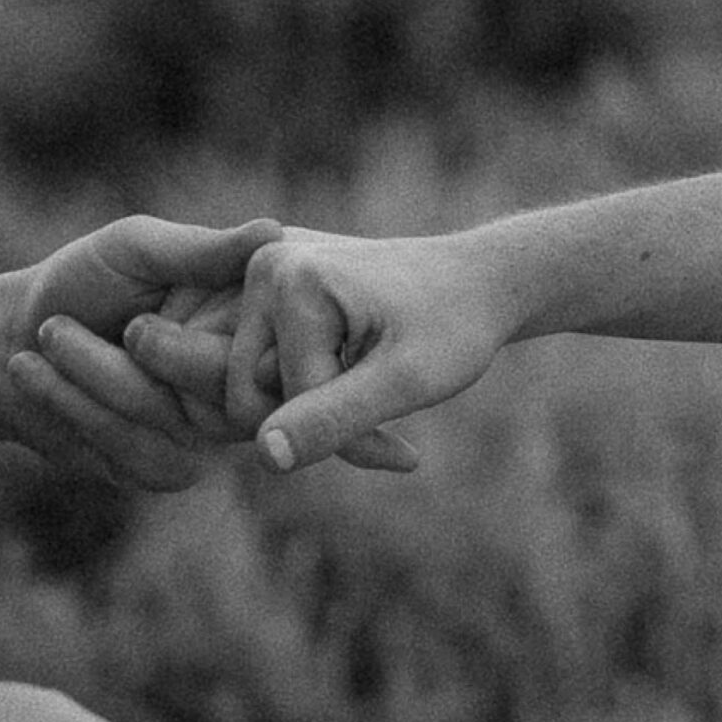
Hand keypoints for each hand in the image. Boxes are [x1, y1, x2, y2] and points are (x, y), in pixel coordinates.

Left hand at [0, 214, 283, 490]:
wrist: (10, 336)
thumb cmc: (82, 279)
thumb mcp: (137, 249)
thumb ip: (203, 250)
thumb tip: (274, 231)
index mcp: (248, 324)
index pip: (267, 350)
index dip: (206, 347)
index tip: (132, 326)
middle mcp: (241, 382)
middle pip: (215, 392)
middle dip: (130, 361)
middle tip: (57, 327)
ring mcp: (206, 431)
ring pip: (161, 421)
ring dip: (85, 377)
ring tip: (44, 336)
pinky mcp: (166, 468)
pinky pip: (133, 451)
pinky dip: (72, 406)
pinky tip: (34, 373)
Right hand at [124, 227, 512, 472]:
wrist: (477, 281)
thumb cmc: (454, 329)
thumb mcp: (405, 382)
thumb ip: (333, 418)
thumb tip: (265, 455)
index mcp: (289, 279)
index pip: (277, 405)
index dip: (341, 437)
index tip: (403, 443)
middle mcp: (262, 266)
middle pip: (243, 394)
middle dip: (311, 422)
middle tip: (381, 410)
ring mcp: (261, 272)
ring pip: (249, 386)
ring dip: (308, 407)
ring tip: (368, 389)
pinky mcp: (268, 287)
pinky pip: (260, 365)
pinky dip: (305, 388)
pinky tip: (353, 374)